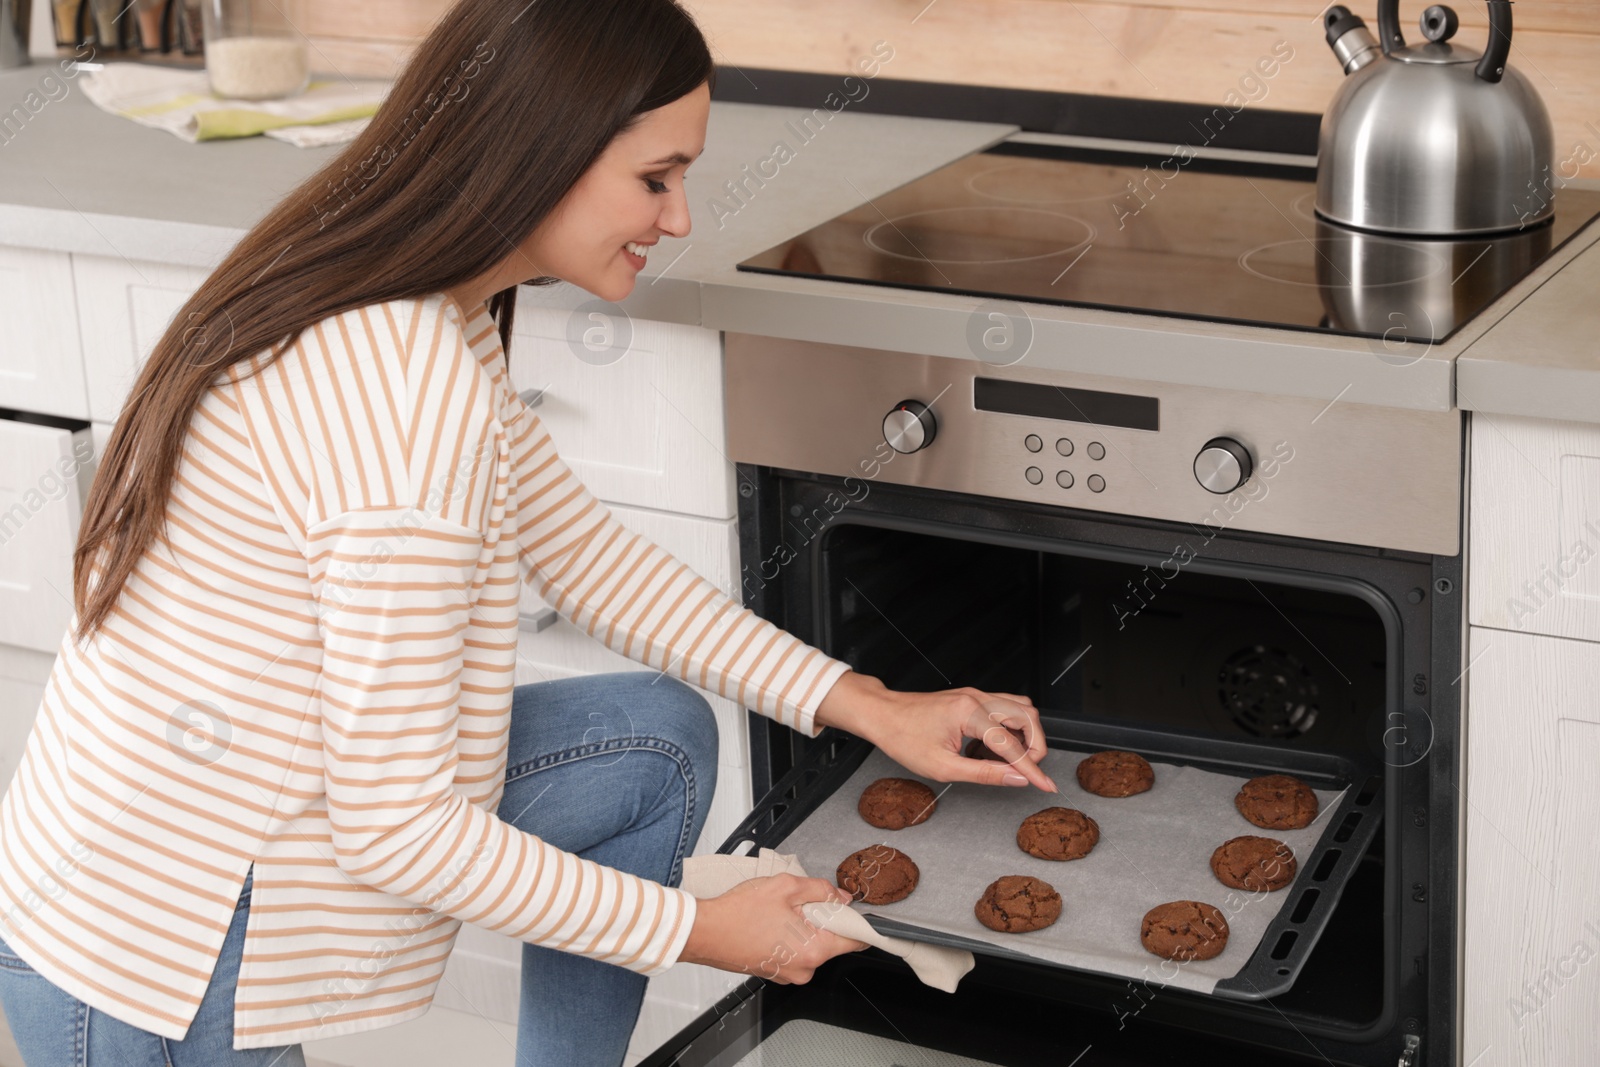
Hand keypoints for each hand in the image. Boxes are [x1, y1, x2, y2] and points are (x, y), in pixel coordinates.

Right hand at [679, 874, 868, 982]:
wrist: (705, 932)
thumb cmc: (738, 913)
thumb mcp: (785, 887)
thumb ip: (820, 889)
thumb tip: (840, 895)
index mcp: (813, 950)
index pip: (855, 941)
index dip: (859, 922)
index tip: (856, 911)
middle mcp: (804, 968)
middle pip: (831, 941)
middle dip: (822, 919)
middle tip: (801, 902)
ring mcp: (788, 974)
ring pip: (811, 945)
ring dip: (804, 927)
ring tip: (779, 912)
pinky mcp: (775, 972)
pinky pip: (794, 952)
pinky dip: (789, 936)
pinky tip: (771, 923)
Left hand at [815, 671, 1056, 791]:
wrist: (881, 714)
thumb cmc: (903, 738)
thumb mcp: (942, 767)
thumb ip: (984, 773)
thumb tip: (1016, 779)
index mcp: (969, 714)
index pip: (1013, 745)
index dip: (1032, 770)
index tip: (1046, 786)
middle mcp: (977, 698)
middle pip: (1028, 717)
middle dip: (1035, 746)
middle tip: (1028, 770)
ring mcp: (976, 694)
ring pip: (1021, 708)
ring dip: (1026, 733)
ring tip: (1010, 759)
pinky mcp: (972, 697)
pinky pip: (1006, 706)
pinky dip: (1011, 726)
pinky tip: (993, 746)